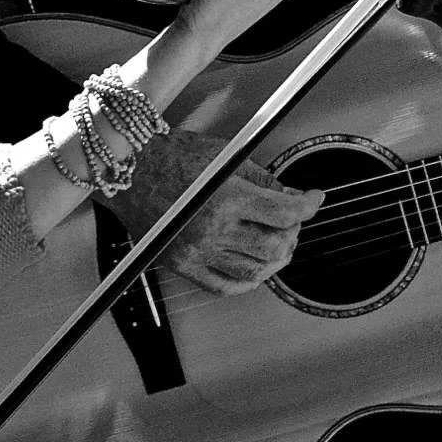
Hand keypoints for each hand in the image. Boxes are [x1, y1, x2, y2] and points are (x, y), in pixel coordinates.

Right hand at [109, 129, 322, 294]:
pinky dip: (247, 280)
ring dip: (275, 260)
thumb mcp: (226, 155)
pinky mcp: (182, 265)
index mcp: (226, 196)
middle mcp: (212, 228)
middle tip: (292, 222)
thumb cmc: (170, 155)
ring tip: (276, 244)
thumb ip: (264, 180)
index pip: (284, 213)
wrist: (128, 170)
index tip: (313, 200)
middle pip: (275, 246)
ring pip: (254, 272)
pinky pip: (224, 287)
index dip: (308, 206)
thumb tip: (293, 197)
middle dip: (293, 233)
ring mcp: (196, 251)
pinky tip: (253, 267)